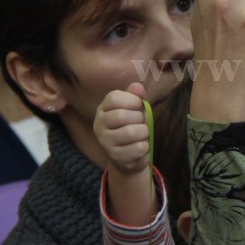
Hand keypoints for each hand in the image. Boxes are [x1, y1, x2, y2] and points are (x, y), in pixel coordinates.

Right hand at [94, 82, 154, 226]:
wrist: (128, 157)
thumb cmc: (131, 126)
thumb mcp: (133, 109)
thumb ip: (135, 96)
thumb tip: (138, 87)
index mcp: (103, 109)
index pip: (114, 98)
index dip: (132, 100)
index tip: (139, 105)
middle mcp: (99, 124)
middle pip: (122, 115)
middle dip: (139, 118)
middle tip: (141, 123)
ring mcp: (105, 141)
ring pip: (131, 132)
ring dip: (143, 133)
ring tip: (142, 135)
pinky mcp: (114, 156)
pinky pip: (138, 148)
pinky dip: (144, 146)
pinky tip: (140, 147)